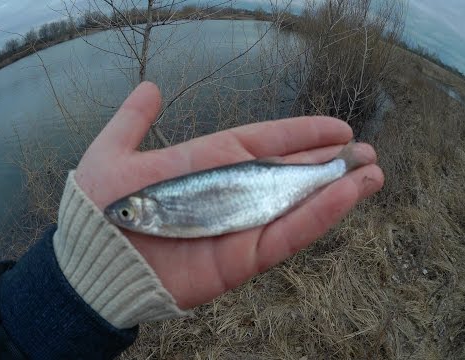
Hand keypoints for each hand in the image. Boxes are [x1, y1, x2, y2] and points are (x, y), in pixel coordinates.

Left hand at [75, 82, 383, 308]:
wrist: (93, 262)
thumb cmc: (100, 205)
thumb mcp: (114, 151)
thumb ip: (134, 120)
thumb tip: (150, 88)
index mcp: (209, 162)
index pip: (266, 141)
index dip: (302, 133)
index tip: (338, 127)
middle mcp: (232, 192)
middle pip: (290, 172)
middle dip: (329, 161)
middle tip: (366, 151)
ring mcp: (241, 225)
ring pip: (298, 204)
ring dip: (337, 188)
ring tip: (372, 173)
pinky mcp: (243, 258)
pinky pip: (288, 235)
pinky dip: (319, 216)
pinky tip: (347, 196)